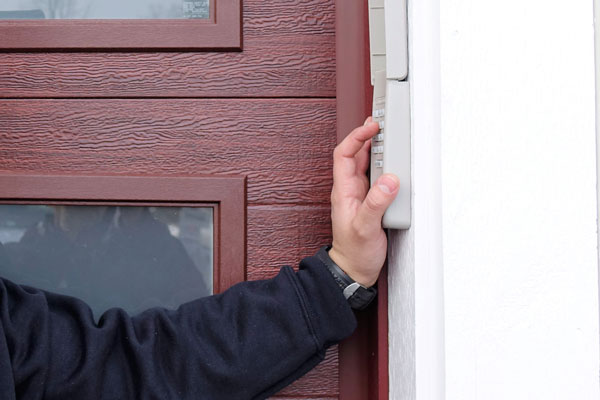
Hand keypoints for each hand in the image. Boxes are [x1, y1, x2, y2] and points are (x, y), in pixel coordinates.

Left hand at [328, 119, 399, 286]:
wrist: (354, 270)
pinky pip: (376, 178)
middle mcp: (350, 190)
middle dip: (367, 137)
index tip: (372, 128)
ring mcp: (360, 195)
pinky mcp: (370, 202)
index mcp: (343, 191)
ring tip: (388, 136)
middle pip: (355, 155)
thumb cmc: (354, 252)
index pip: (344, 155)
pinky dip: (384, 166)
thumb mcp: (365, 228)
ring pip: (366, 165)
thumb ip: (376, 204)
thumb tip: (390, 180)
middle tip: (382, 124)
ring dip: (375, 149)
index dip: (356, 137)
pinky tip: (393, 163)